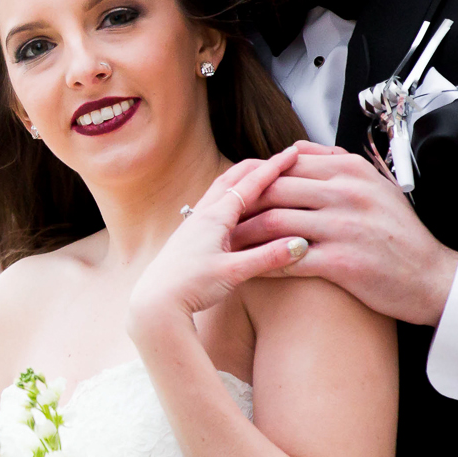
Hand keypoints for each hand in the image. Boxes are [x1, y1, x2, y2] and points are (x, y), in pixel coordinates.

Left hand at [127, 148, 312, 338]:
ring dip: (239, 181)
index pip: (249, 184)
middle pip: (231, 180)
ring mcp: (192, 225)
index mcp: (214, 217)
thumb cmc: (192, 286)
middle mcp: (201, 215)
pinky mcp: (188, 237)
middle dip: (255, 167)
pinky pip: (212, 207)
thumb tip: (302, 244)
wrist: (155, 303)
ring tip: (256, 177)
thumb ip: (268, 257)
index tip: (291, 153)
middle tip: (277, 159)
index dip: (272, 168)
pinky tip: (232, 208)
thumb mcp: (234, 272)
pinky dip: (228, 198)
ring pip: (219, 192)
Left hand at [229, 141, 457, 325]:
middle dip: (241, 205)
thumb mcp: (374, 185)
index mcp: (350, 170)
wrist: (432, 277)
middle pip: (274, 190)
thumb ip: (333, 162)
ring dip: (245, 234)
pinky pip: (287, 258)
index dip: (253, 179)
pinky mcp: (342, 261)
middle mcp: (346, 193)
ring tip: (226, 244)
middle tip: (219, 218)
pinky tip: (249, 268)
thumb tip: (292, 148)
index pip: (285, 165)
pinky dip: (262, 263)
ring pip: (274, 222)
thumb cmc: (398, 233)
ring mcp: (344, 226)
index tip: (234, 193)